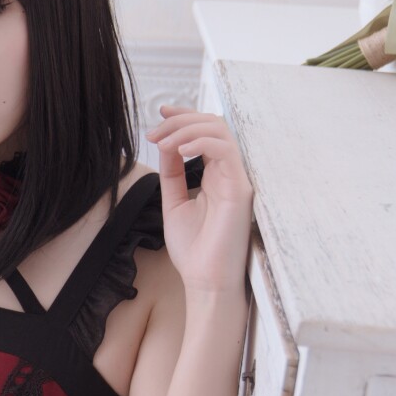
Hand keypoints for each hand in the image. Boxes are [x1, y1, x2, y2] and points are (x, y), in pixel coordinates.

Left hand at [147, 104, 255, 293]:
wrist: (205, 280)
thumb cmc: (194, 249)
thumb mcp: (173, 203)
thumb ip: (172, 174)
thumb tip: (166, 145)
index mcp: (214, 175)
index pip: (204, 133)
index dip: (183, 118)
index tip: (160, 115)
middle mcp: (228, 172)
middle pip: (212, 125)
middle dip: (181, 120)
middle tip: (155, 131)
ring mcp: (236, 178)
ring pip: (220, 131)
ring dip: (187, 128)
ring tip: (164, 140)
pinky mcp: (240, 188)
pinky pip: (225, 151)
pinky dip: (201, 142)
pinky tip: (180, 149)